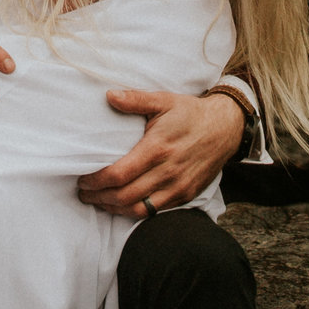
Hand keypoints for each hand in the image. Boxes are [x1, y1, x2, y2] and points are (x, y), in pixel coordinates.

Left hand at [76, 89, 243, 217]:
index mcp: (157, 148)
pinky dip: (135, 212)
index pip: (120, 174)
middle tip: (84, 193)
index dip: (96, 181)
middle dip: (100, 198)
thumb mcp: (164, 100)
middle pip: (125, 196)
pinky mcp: (186, 195)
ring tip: (99, 202)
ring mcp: (178, 186)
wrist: (225, 128)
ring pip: (139, 209)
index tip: (82, 180)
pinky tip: (122, 206)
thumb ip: (135, 99)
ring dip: (115, 209)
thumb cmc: (190, 113)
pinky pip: (156, 212)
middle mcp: (168, 171)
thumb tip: (109, 96)